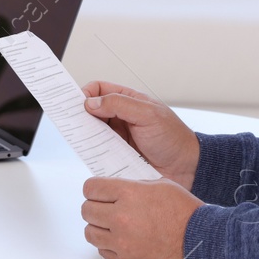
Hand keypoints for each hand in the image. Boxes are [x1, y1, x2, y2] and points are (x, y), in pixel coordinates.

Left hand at [81, 176, 202, 258]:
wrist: (200, 241)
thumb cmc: (184, 213)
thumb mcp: (160, 185)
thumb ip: (132, 186)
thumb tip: (114, 189)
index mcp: (129, 194)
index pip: (91, 188)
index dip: (93, 189)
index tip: (97, 192)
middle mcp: (121, 217)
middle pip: (86, 210)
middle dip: (94, 207)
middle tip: (104, 208)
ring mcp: (121, 242)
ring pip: (90, 232)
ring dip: (98, 226)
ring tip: (112, 224)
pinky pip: (102, 250)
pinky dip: (108, 244)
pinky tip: (122, 239)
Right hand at [82, 81, 200, 190]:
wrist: (186, 168)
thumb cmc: (173, 138)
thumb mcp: (148, 115)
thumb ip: (120, 104)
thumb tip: (91, 103)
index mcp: (129, 101)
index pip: (99, 89)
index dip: (85, 93)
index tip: (76, 102)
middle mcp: (121, 117)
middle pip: (91, 111)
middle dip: (80, 114)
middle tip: (71, 121)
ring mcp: (118, 137)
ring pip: (92, 132)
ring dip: (85, 134)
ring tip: (81, 138)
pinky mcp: (117, 155)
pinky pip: (99, 151)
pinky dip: (92, 151)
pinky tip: (91, 153)